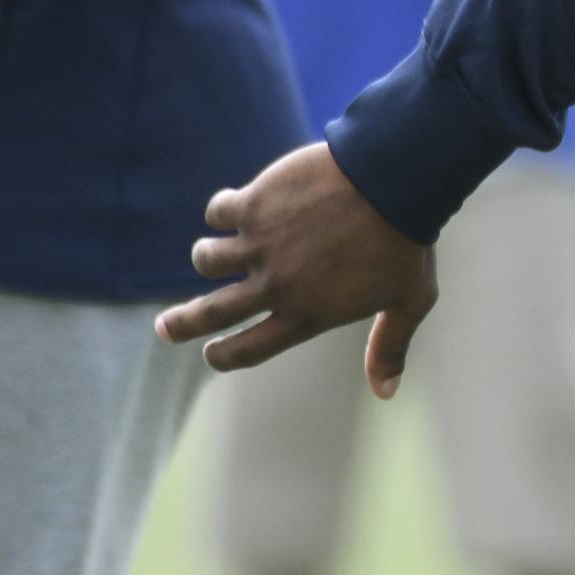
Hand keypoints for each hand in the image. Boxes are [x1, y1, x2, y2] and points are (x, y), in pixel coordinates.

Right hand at [155, 142, 436, 395]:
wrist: (394, 181)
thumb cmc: (407, 242)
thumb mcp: (410, 301)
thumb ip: (389, 347)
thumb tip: (386, 393)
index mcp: (308, 314)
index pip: (250, 349)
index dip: (224, 356)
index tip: (210, 355)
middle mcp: (275, 286)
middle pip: (210, 314)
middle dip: (180, 325)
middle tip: (164, 329)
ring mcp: (259, 245)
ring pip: (206, 259)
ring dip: (208, 256)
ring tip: (213, 253)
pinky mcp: (252, 206)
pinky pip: (217, 212)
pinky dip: (221, 209)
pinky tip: (233, 206)